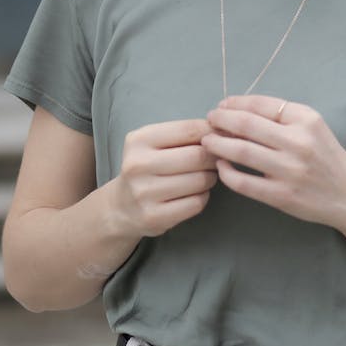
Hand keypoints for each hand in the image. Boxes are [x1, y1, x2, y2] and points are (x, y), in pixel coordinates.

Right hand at [106, 119, 217, 238]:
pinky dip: (203, 197)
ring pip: (200, 180)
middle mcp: (138, 165)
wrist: (122, 206)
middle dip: (213, 157)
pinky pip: (197, 203)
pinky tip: (194, 194)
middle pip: (198, 156)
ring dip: (210, 178)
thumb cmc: (147, 168)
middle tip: (215, 160)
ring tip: (203, 176)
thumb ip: (184, 134)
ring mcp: (144, 193)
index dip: (212, 132)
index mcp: (139, 140)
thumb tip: (222, 128)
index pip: (189, 129)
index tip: (221, 136)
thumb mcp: (155, 143)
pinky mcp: (154, 216)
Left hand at [201, 95, 345, 230]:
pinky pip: (243, 183)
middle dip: (220, 120)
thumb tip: (238, 109)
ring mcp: (290, 170)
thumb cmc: (326, 156)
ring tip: (207, 141)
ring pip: (241, 152)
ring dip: (218, 144)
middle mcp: (298, 142)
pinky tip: (221, 166)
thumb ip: (282, 116)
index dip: (235, 103)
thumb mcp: (313, 126)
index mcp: (306, 120)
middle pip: (246, 125)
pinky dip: (226, 173)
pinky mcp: (282, 196)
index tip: (222, 106)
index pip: (261, 104)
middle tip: (208, 120)